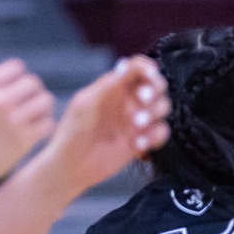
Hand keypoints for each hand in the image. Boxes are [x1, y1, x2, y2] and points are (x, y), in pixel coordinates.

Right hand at [0, 59, 56, 197]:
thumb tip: (13, 70)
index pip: (17, 67)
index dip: (17, 80)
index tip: (14, 93)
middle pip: (33, 83)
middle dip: (31, 94)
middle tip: (26, 107)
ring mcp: (12, 119)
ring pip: (45, 100)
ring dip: (41, 109)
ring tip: (31, 119)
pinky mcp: (23, 139)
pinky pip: (47, 123)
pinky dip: (42, 128)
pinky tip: (32, 134)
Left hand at [37, 56, 171, 196]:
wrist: (71, 167)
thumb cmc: (71, 133)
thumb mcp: (84, 105)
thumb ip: (106, 86)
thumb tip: (124, 66)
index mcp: (113, 87)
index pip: (137, 68)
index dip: (148, 68)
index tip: (150, 75)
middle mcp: (128, 101)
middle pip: (156, 85)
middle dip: (154, 90)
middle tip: (143, 99)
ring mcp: (136, 121)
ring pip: (162, 107)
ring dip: (155, 113)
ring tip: (137, 125)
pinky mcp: (141, 140)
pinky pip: (160, 133)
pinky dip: (155, 136)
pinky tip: (138, 144)